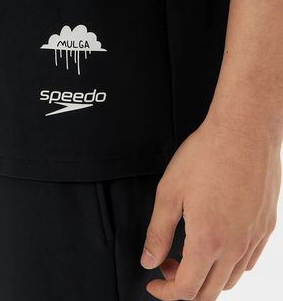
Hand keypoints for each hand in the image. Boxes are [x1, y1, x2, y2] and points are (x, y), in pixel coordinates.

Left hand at [141, 113, 280, 299]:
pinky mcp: (266, 225)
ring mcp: (254, 237)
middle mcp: (235, 245)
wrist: (243, 131)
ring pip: (231, 279)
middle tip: (168, 265)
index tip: (154, 282)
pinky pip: (249, 260)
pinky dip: (230, 264)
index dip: (166, 292)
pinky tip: (217, 244)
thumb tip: (149, 259)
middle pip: (209, 292)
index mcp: (208, 240)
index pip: (187, 289)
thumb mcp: (169, 192)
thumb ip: (158, 231)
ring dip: (207, 276)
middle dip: (183, 287)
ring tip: (190, 254)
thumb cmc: (207, 155)